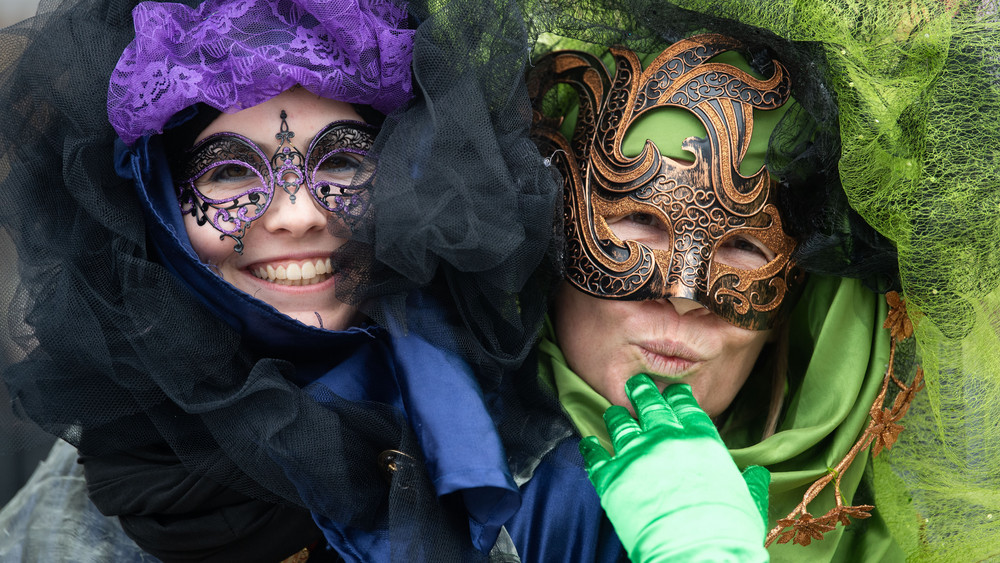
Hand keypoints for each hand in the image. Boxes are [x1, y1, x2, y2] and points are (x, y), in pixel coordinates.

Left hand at [579, 374, 769, 561]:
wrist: (697, 556)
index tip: (672, 391)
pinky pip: (595, 455)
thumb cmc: (728, 533)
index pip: (685, 404)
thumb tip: (757, 474)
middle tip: (636, 385)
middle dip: (642, 391)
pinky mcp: (612, 477)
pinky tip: (590, 443)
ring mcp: (636, 454)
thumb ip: (749, 483)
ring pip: (620, 423)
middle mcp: (666, 438)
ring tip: (614, 412)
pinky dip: (591, 447)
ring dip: (617, 416)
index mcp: (701, 439)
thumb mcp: (748, 502)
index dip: (677, 395)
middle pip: (649, 403)